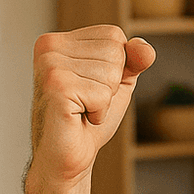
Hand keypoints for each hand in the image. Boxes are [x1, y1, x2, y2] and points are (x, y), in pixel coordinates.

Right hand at [29, 26, 155, 188]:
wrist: (67, 158)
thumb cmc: (87, 120)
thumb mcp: (118, 82)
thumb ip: (134, 59)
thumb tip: (145, 48)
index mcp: (58, 40)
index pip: (114, 35)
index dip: (116, 68)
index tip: (91, 88)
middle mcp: (49, 46)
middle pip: (115, 52)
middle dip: (111, 85)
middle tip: (85, 103)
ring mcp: (49, 65)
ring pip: (111, 74)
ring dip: (104, 101)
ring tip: (81, 111)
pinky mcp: (55, 87)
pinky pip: (103, 94)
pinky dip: (99, 113)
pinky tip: (78, 118)